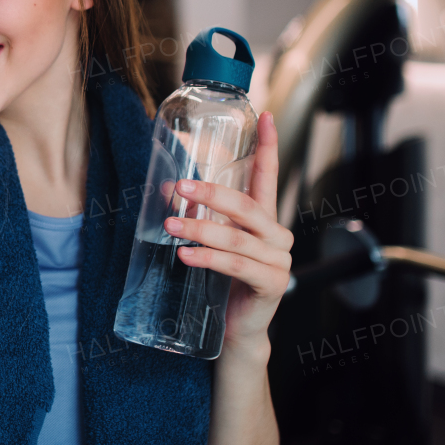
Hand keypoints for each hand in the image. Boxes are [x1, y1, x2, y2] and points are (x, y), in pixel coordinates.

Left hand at [163, 111, 292, 350]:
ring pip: (238, 239)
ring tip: (170, 228)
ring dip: (201, 230)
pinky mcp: (272, 285)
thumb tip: (166, 188)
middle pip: (247, 207)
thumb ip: (199, 215)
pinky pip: (237, 267)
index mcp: (263, 219)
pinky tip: (186, 256)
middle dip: (212, 195)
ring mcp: (278, 261)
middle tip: (180, 188)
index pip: (268, 176)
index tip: (264, 116)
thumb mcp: (211, 241)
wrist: (236, 328)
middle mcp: (276, 236)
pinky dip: (209, 260)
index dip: (268, 146)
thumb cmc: (221, 280)